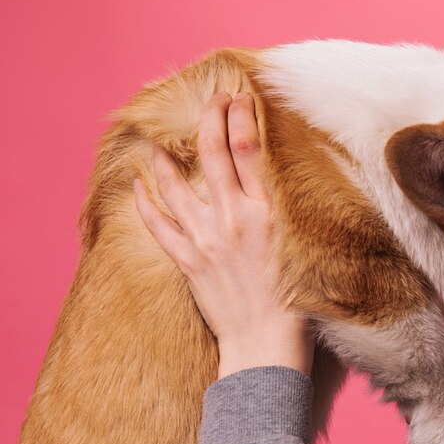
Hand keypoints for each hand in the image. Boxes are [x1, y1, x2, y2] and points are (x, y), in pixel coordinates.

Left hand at [135, 92, 313, 378]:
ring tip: (160, 142)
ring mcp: (207, 239)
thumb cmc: (296, 305)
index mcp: (268, 213)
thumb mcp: (304, 249)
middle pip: (214, 153)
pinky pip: (159, 225)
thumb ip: (288, 215)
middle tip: (210, 100)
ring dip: (166, 158)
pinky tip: (138, 187)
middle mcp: (234, 219)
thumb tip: (280, 186)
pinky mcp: (189, 262)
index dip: (241, 115)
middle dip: (210, 117)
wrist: (266, 347)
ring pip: (176, 184)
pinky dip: (145, 203)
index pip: (249, 148)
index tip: (239, 97)